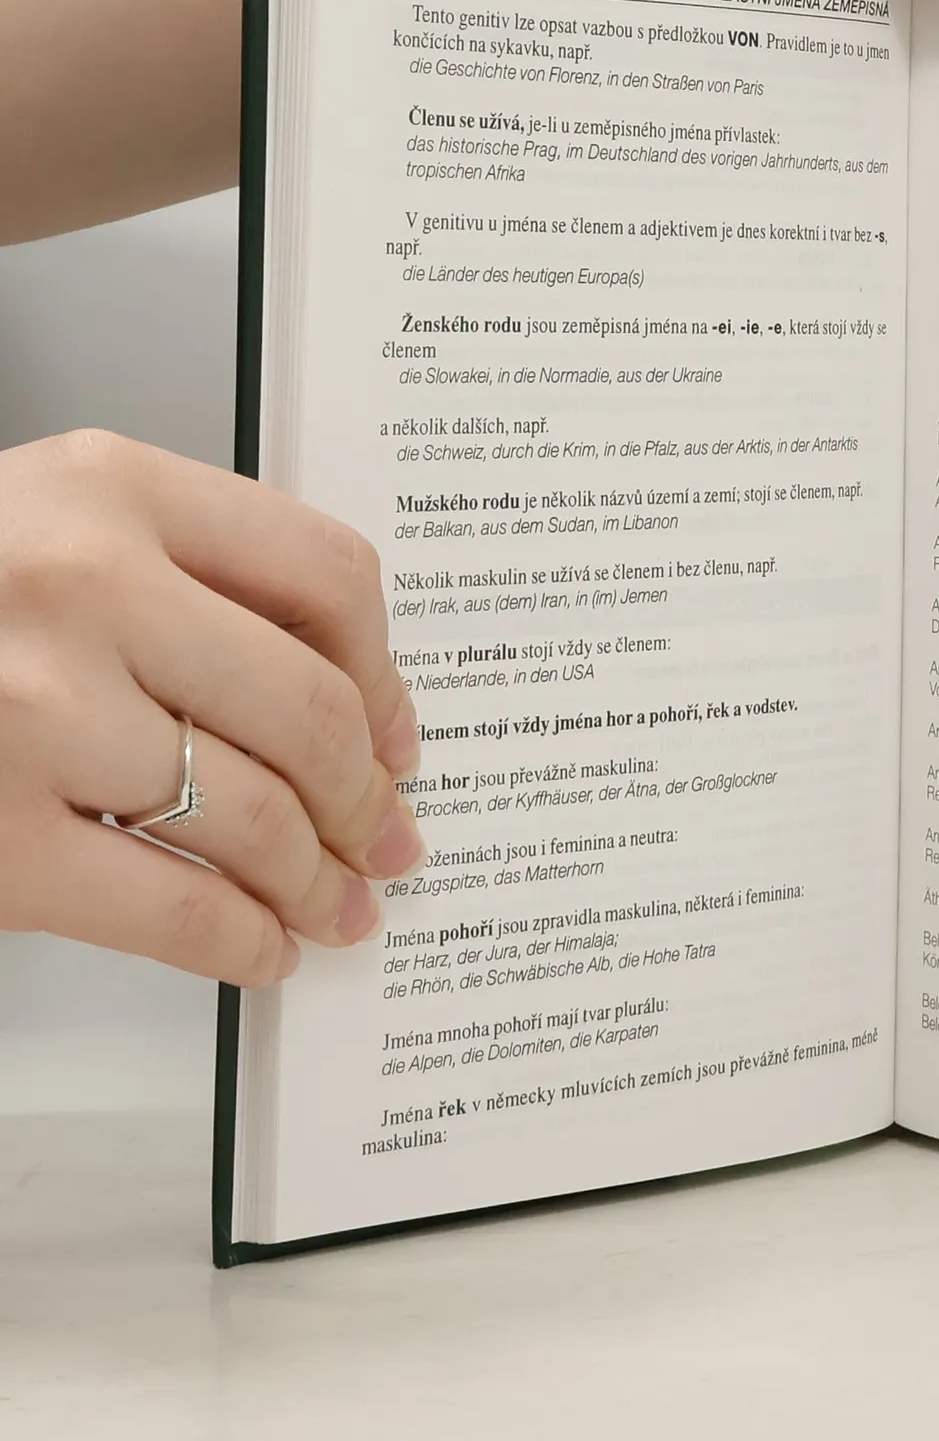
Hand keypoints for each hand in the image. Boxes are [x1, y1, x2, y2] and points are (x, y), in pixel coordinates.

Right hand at [0, 432, 423, 985]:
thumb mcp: (54, 525)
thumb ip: (187, 577)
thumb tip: (347, 700)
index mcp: (112, 489)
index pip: (328, 576)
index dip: (386, 671)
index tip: (399, 729)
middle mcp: (81, 586)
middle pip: (310, 707)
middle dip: (369, 795)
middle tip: (389, 836)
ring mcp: (32, 714)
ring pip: (256, 815)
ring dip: (320, 878)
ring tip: (341, 904)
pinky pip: (172, 907)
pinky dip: (241, 942)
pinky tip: (263, 951)